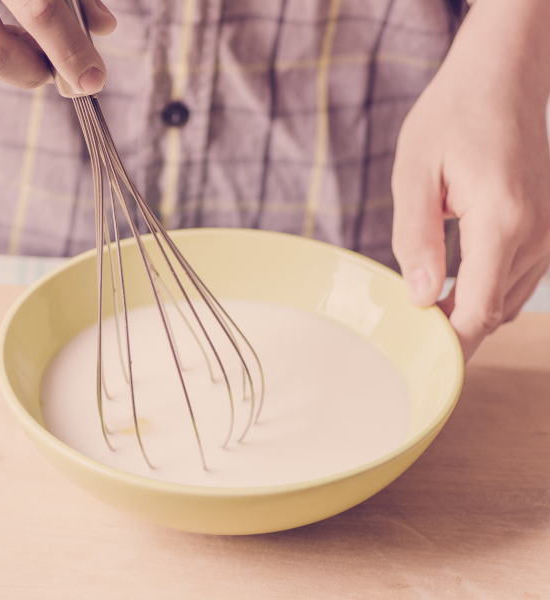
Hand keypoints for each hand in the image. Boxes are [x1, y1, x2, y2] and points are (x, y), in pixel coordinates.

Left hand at [392, 0, 549, 360]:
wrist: (502, 77)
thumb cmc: (453, 116)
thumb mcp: (415, 173)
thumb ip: (417, 239)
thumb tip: (421, 298)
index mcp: (502, 224)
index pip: (478, 313)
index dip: (445, 343)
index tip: (411, 354)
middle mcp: (535, 236)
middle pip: (494, 316)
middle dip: (451, 332)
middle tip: (404, 335)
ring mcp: (546, 234)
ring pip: (506, 303)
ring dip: (468, 312)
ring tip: (421, 308)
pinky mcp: (544, 229)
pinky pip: (516, 281)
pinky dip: (484, 291)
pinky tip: (450, 282)